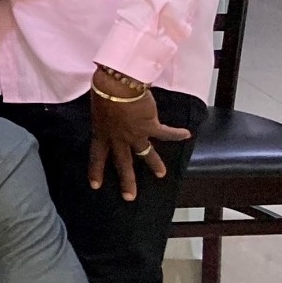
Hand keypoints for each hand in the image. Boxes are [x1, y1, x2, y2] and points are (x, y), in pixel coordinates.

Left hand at [88, 68, 192, 200]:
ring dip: (154, 164)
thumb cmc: (104, 90)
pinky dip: (177, 133)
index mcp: (101, 133)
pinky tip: (186, 135)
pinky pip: (166, 133)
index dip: (96, 171)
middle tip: (129, 197)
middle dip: (126, 181)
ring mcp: (135, 135)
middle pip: (122, 164)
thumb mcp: (98, 106)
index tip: (95, 186)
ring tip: (161, 174)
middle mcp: (118, 139)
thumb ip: (103, 114)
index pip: (97, 157)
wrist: (118, 85)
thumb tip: (105, 112)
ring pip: (145, 154)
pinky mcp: (151, 126)